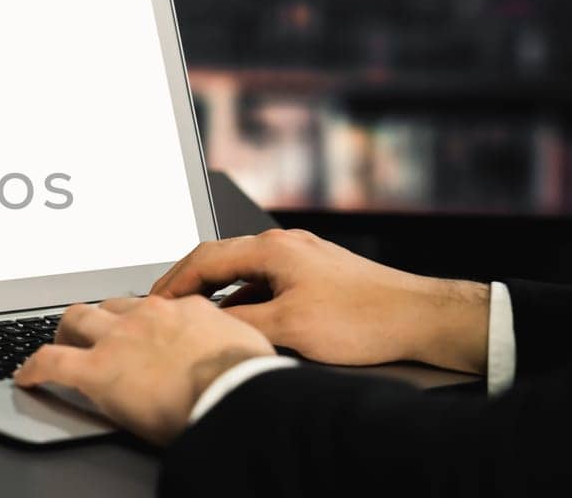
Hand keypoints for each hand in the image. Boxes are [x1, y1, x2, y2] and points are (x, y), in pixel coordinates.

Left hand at [15, 297, 272, 444]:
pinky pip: (51, 361)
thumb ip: (228, 342)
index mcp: (183, 310)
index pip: (151, 306)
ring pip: (76, 320)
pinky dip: (33, 368)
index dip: (138, 320)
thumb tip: (234, 353)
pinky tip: (26, 378)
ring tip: (58, 346)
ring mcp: (119, 339)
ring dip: (64, 333)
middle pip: (108, 305)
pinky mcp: (97, 369)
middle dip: (95, 318)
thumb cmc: (250, 381)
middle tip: (89, 334)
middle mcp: (147, 315)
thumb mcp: (247, 348)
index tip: (136, 330)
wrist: (239, 396)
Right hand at [150, 228, 490, 373]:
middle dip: (187, 284)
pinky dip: (245, 297)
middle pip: (219, 259)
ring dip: (217, 293)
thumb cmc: (365, 319)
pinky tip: (243, 321)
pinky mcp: (316, 272)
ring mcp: (301, 256)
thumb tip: (203, 325)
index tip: (152, 302)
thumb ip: (238, 324)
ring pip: (243, 271)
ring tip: (198, 318)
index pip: (203, 258)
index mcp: (272, 248)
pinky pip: (266, 280)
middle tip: (164, 306)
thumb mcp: (289, 328)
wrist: (419, 317)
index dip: (171, 282)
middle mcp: (284, 244)